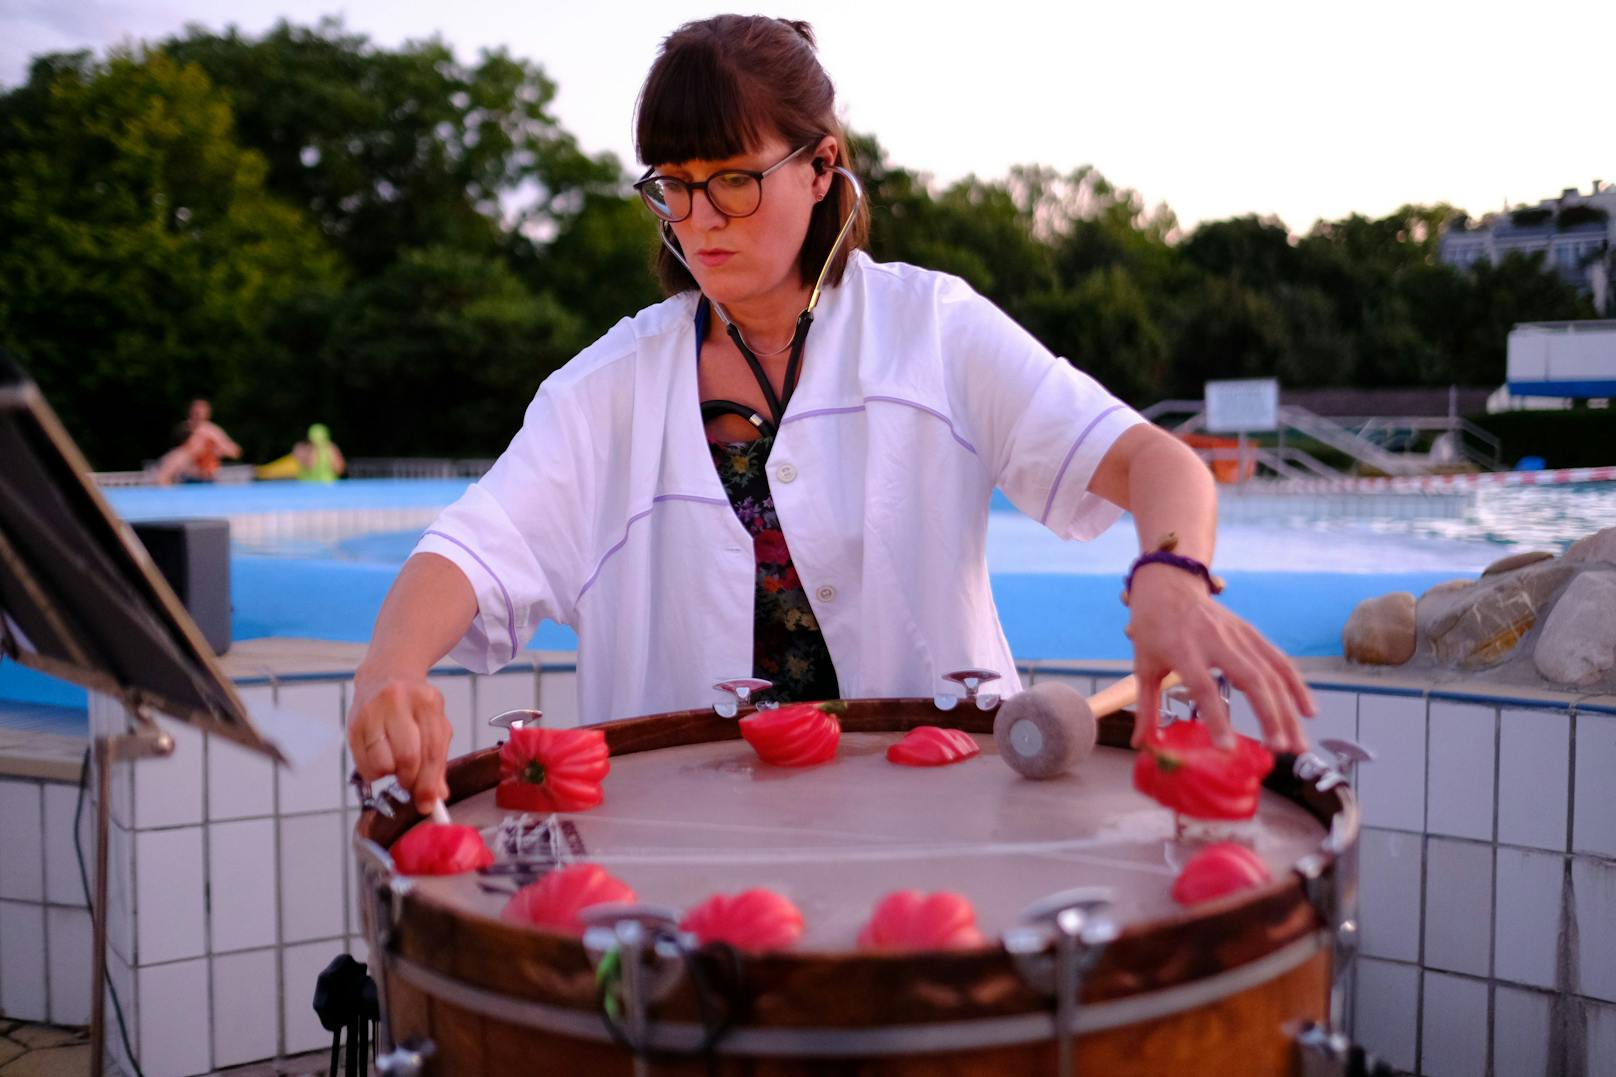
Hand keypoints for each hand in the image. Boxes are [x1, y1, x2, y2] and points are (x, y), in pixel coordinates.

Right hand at [346, 672, 451, 811]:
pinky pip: (362, 763)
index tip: (429, 804)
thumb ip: (438, 760)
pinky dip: (373, 770)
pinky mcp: (353, 723)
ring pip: (383, 763)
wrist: (385, 673)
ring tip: (394, 763)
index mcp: (428, 702)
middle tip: (410, 784)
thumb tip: (436, 797)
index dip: (430, 784)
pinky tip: (379, 757)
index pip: (432, 751)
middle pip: (408, 758)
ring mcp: (373, 711)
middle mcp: (399, 702)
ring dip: (390, 774)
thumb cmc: (414, 704)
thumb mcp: (435, 723)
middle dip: (411, 780)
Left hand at [1125, 564, 1313, 752]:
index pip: (1204, 687)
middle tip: (1277, 750)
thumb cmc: (1153, 628)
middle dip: (1269, 716)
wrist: (1169, 584)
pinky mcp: (1252, 632)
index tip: (1227, 748)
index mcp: (1183, 650)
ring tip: (1296, 744)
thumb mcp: (1143, 665)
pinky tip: (1308, 711)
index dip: (1217, 718)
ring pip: (1271, 673)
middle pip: (1251, 679)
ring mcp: (1238, 635)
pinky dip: (1296, 686)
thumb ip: (1146, 706)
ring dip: (1288, 710)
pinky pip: (1280, 660)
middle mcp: (1215, 640)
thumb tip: (1142, 745)